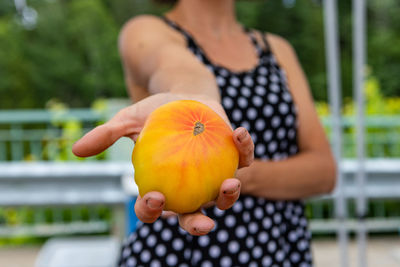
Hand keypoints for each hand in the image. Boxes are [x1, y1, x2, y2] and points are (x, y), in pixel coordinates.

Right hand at [72, 92, 253, 234]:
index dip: (153, 211)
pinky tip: (239, 134)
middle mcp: (190, 188)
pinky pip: (242, 159)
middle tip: (204, 224)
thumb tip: (76, 150)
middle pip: (192, 214)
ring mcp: (214, 175)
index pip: (155, 207)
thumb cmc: (155, 113)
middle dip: (197, 225)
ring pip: (223, 196)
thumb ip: (107, 135)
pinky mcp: (233, 157)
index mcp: (163, 185)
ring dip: (229, 195)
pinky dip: (244, 150)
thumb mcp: (129, 120)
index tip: (154, 198)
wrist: (183, 95)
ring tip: (230, 183)